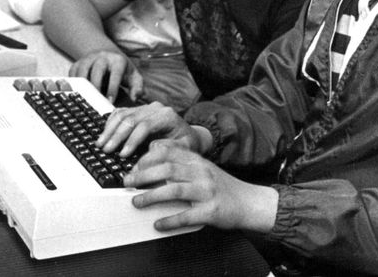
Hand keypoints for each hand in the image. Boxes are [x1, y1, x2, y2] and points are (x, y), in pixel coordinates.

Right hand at [71, 50, 143, 107]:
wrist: (108, 56)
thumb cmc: (123, 71)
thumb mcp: (134, 77)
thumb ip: (138, 87)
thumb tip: (135, 98)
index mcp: (118, 61)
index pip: (116, 74)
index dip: (113, 88)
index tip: (110, 101)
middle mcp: (102, 57)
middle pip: (97, 70)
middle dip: (96, 86)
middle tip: (96, 102)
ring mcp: (88, 59)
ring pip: (83, 70)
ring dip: (83, 86)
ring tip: (85, 100)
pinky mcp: (78, 63)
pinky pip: (73, 73)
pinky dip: (73, 84)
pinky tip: (76, 95)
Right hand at [96, 101, 198, 157]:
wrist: (188, 136)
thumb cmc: (186, 144)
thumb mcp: (184, 149)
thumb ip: (170, 148)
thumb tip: (152, 148)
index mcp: (167, 116)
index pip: (144, 126)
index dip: (132, 140)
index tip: (123, 155)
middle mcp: (155, 108)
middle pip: (131, 119)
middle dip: (116, 136)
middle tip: (106, 150)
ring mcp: (145, 108)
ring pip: (123, 114)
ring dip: (110, 130)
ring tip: (101, 144)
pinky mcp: (138, 110)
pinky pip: (120, 112)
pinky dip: (110, 123)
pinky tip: (104, 134)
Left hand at [125, 144, 277, 232]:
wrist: (249, 202)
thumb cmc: (222, 186)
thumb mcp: (203, 168)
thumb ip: (182, 162)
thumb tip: (153, 156)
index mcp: (198, 161)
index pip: (168, 152)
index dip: (147, 158)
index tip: (133, 166)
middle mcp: (202, 173)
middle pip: (167, 169)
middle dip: (143, 175)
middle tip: (128, 183)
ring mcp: (207, 192)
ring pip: (174, 190)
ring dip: (151, 196)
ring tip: (137, 202)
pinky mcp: (211, 211)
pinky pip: (186, 215)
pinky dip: (169, 220)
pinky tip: (158, 224)